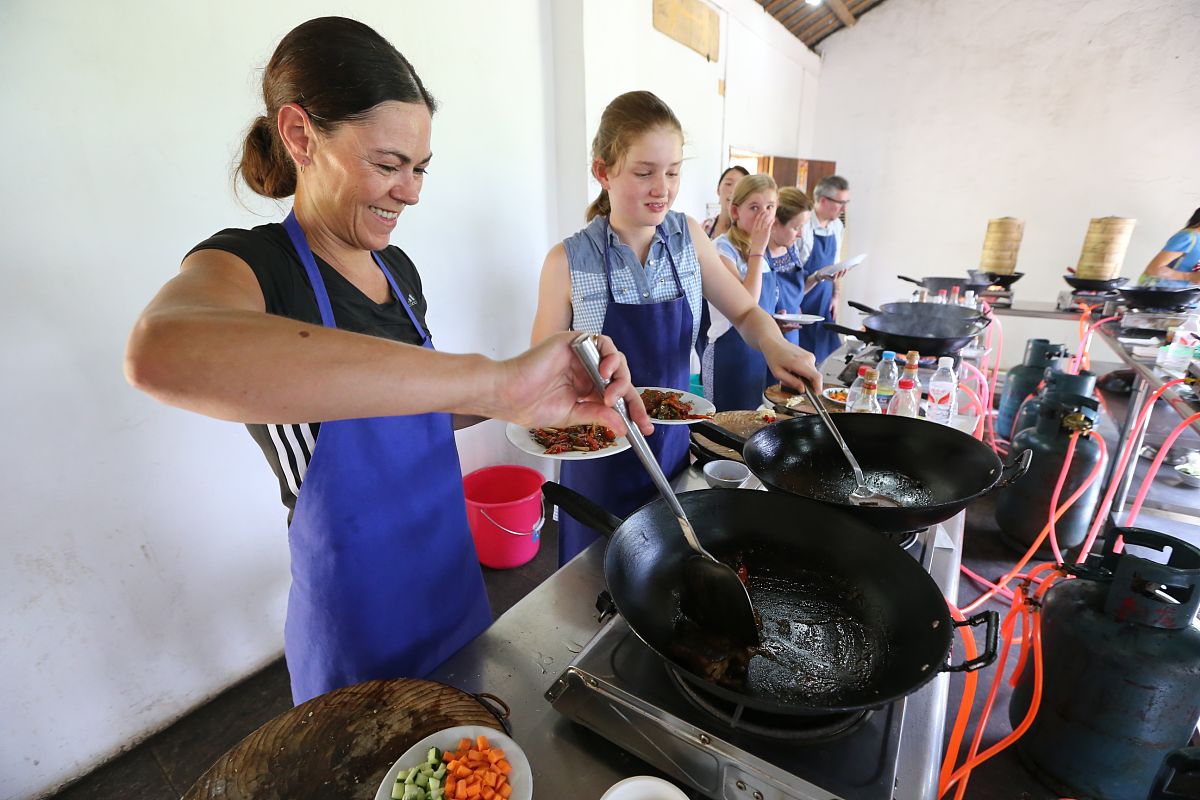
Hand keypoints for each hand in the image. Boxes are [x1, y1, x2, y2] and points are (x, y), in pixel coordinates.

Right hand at [495, 332, 653, 435]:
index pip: (616, 396)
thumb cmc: (530, 405)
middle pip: (621, 377)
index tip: (644, 427)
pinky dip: (610, 356)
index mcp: (585, 388)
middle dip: (631, 397)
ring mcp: (581, 356)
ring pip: (616, 359)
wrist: (509, 395)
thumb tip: (623, 425)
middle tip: (634, 415)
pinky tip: (605, 372)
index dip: (633, 410)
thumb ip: (599, 415)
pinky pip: (602, 342)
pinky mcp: (574, 341)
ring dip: (620, 378)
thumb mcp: (573, 415)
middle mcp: (586, 370)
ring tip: (611, 395)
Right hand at [748, 209, 774, 255]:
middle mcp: (757, 229)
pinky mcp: (766, 233)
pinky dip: (771, 221)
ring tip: (770, 213)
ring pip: (765, 221)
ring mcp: (761, 230)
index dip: (759, 215)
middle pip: (761, 219)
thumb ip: (756, 231)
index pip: (756, 220)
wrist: (756, 249)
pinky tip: (773, 219)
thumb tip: (757, 229)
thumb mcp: (754, 236)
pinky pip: (769, 225)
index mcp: (754, 229)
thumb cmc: (756, 244)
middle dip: (764, 214)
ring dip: (768, 216)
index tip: (762, 212)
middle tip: (767, 210)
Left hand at [762, 338, 821, 392]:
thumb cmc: (774, 357)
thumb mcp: (778, 374)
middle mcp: (807, 358)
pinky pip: (810, 369)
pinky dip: (804, 372)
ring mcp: (810, 356)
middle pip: (815, 377)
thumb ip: (791, 382)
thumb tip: (802, 390)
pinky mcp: (810, 356)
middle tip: (793, 382)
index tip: (816, 393)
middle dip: (807, 384)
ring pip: (813, 373)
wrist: (774, 343)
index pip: (816, 377)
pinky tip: (794, 368)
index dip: (818, 387)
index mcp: (798, 363)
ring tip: (791, 373)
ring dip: (804, 377)